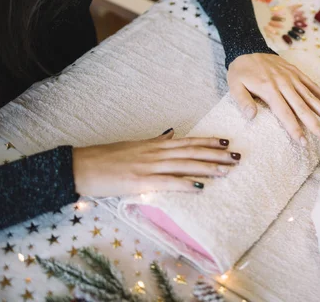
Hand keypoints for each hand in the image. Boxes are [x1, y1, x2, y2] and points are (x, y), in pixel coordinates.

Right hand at [72, 129, 239, 196]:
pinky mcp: (141, 182)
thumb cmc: (107, 157)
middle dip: (216, 155)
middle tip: (237, 157)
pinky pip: (167, 182)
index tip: (226, 141)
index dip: (208, 141)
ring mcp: (149, 167)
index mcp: (155, 145)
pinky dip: (184, 184)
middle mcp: (156, 153)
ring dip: (207, 168)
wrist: (82, 166)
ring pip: (184, 166)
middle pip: (192, 153)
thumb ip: (155, 141)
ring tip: (227, 171)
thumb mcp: (134, 145)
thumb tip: (171, 132)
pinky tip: (200, 187)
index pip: (188, 142)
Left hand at [227, 53, 319, 144]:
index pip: (284, 113)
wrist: (247, 47)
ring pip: (310, 96)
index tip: (303, 141)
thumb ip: (242, 101)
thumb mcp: (234, 85)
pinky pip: (311, 84)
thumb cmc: (240, 71)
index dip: (294, 128)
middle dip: (315, 123)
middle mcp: (283, 84)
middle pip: (302, 107)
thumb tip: (251, 117)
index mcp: (268, 89)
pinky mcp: (296, 71)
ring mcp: (292, 77)